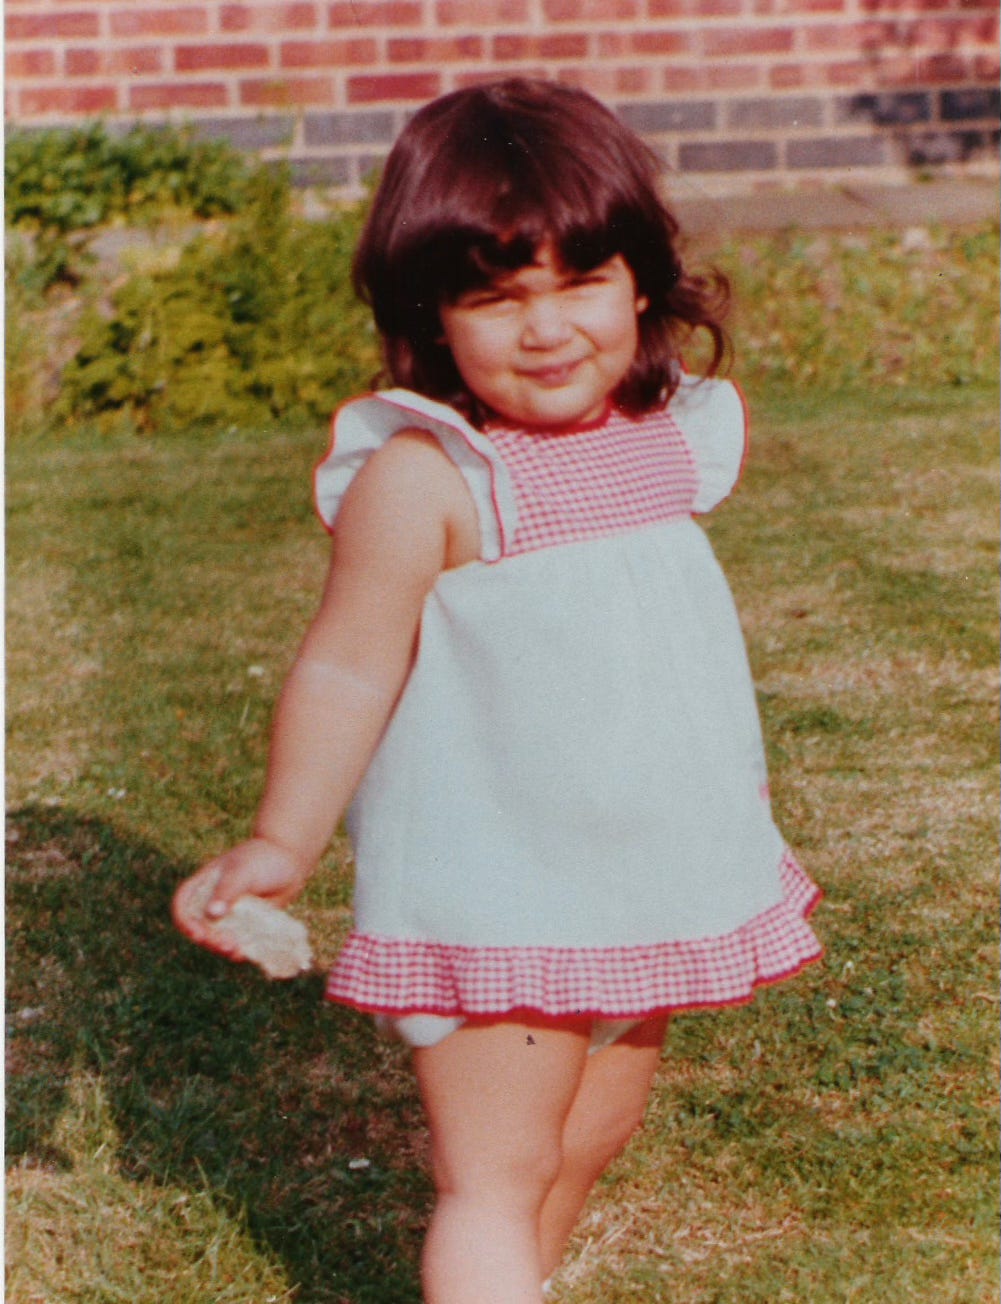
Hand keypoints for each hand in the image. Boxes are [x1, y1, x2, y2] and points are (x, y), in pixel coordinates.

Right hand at [172, 838, 311, 961]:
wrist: (291, 863)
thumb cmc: (262, 860)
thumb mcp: (242, 872)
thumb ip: (227, 891)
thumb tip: (212, 914)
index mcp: (204, 884)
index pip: (183, 904)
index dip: (184, 920)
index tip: (197, 932)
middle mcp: (213, 902)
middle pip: (199, 927)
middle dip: (208, 940)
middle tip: (224, 945)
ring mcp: (229, 915)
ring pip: (216, 938)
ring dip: (221, 948)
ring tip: (235, 951)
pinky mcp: (245, 925)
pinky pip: (236, 941)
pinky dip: (237, 949)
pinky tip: (243, 953)